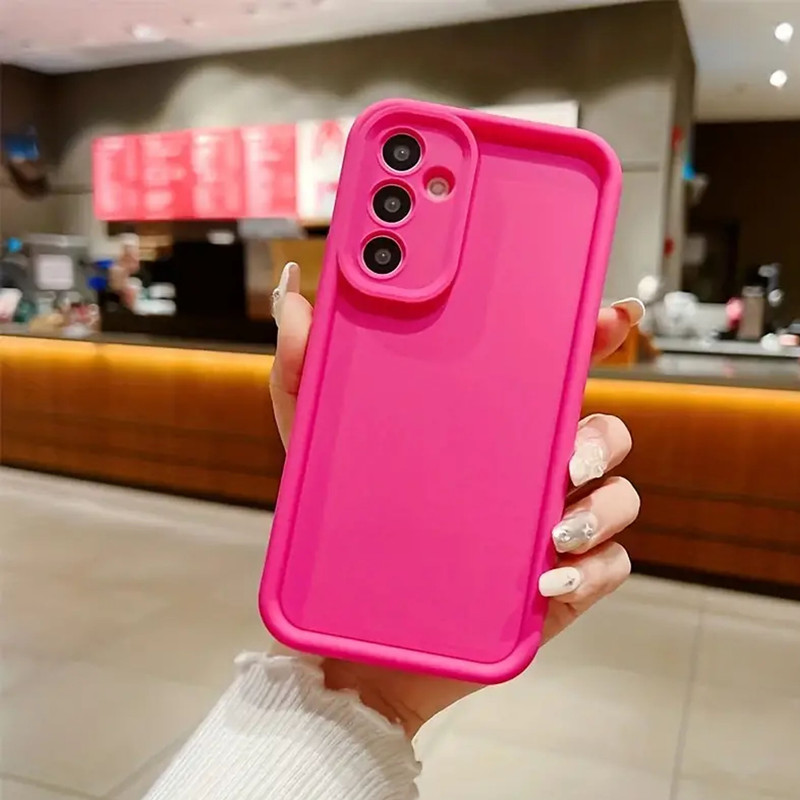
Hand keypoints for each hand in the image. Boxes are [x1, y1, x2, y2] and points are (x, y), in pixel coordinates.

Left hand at [269, 262, 642, 737]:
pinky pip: (606, 568)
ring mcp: (547, 525)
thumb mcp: (316, 443)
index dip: (591, 336)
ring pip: (616, 497)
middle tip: (570, 452)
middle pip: (601, 430)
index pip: (552, 370)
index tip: (609, 314)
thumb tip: (295, 296)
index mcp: (489, 427)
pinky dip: (588, 571)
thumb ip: (304, 369)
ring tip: (553, 526)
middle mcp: (528, 470)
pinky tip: (545, 578)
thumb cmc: (346, 528)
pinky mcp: (558, 583)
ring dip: (600, 507)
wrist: (357, 631)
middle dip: (602, 433)